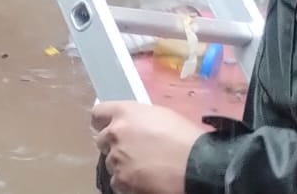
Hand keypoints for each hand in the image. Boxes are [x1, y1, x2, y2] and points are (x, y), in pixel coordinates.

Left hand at [91, 101, 206, 193]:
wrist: (198, 165)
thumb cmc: (186, 137)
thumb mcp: (161, 116)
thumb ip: (138, 119)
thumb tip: (133, 127)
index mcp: (124, 113)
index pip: (98, 114)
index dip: (104, 122)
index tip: (110, 128)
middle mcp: (115, 134)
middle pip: (102, 140)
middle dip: (114, 145)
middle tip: (133, 152)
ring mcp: (116, 159)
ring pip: (110, 163)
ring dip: (122, 165)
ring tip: (143, 169)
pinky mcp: (121, 181)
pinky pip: (117, 182)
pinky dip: (128, 183)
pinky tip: (144, 181)